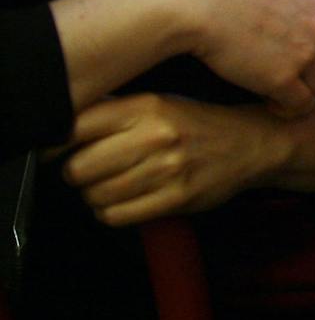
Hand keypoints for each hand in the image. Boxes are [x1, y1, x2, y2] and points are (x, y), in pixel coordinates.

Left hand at [60, 94, 289, 225]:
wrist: (253, 143)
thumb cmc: (198, 124)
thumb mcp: (158, 102)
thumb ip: (113, 111)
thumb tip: (59, 125)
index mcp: (146, 106)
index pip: (75, 127)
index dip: (56, 145)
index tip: (58, 151)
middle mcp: (155, 135)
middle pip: (77, 168)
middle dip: (78, 174)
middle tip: (93, 170)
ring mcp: (167, 168)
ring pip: (94, 196)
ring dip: (96, 195)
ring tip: (115, 185)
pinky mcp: (175, 198)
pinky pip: (115, 216)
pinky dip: (112, 212)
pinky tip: (127, 199)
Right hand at [173, 0, 314, 116]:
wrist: (203, 4)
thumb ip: (302, 16)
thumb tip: (306, 35)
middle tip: (300, 91)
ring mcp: (305, 56)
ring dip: (304, 100)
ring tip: (279, 97)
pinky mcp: (283, 79)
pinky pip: (301, 107)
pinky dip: (288, 111)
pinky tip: (269, 103)